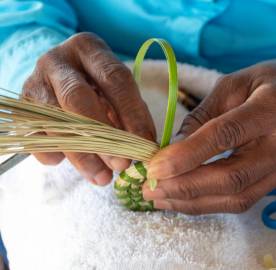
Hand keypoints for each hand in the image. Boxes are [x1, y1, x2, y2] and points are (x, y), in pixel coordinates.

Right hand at [23, 32, 155, 184]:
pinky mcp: (23, 106)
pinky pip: (36, 136)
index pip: (115, 79)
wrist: (58, 76)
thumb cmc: (95, 84)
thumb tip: (143, 146)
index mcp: (89, 49)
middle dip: (103, 137)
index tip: (145, 144)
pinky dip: (53, 154)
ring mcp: (35, 82)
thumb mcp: (115, 89)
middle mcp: (58, 60)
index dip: (132, 114)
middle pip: (78, 98)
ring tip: (102, 177)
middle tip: (122, 164)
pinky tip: (67, 163)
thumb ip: (129, 112)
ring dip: (82, 155)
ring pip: (56, 122)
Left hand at [143, 55, 275, 213]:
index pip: (227, 135)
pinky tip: (181, 199)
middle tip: (149, 187)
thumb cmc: (264, 83)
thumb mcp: (232, 85)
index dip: (188, 154)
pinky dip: (207, 203)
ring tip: (158, 198)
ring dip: (193, 202)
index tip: (154, 166)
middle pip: (233, 176)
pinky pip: (241, 200)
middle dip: (186, 186)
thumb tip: (170, 151)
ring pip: (237, 197)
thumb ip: (203, 117)